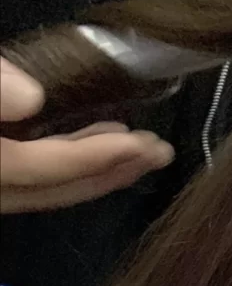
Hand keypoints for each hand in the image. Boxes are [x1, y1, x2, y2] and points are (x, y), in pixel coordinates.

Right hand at [0, 56, 174, 212]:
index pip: (57, 167)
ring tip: (141, 148)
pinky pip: (37, 174)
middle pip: (65, 188)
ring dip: (100, 167)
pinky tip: (94, 138)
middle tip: (162, 153)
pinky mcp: (0, 169)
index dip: (102, 155)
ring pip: (53, 186)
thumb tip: (32, 96)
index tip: (144, 142)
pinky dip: (71, 160)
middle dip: (118, 171)